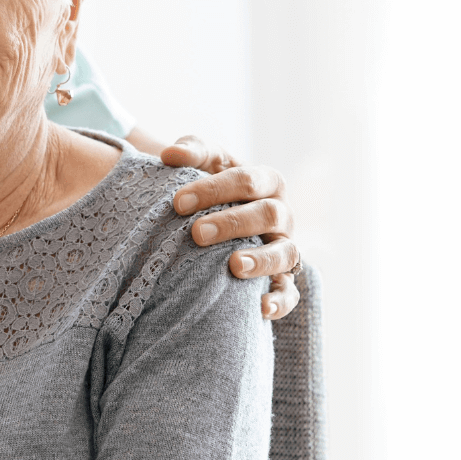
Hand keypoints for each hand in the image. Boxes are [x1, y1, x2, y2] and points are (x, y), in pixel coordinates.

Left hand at [159, 135, 301, 320]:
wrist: (221, 214)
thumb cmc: (213, 187)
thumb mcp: (205, 162)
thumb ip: (191, 151)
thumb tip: (170, 154)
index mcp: (267, 181)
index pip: (246, 180)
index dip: (212, 190)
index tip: (177, 203)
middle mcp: (282, 214)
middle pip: (267, 214)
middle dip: (232, 223)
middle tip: (196, 233)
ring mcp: (285, 246)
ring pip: (285, 253)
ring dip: (262, 260)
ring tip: (234, 266)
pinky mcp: (283, 277)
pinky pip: (290, 291)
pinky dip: (280, 300)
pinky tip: (260, 307)